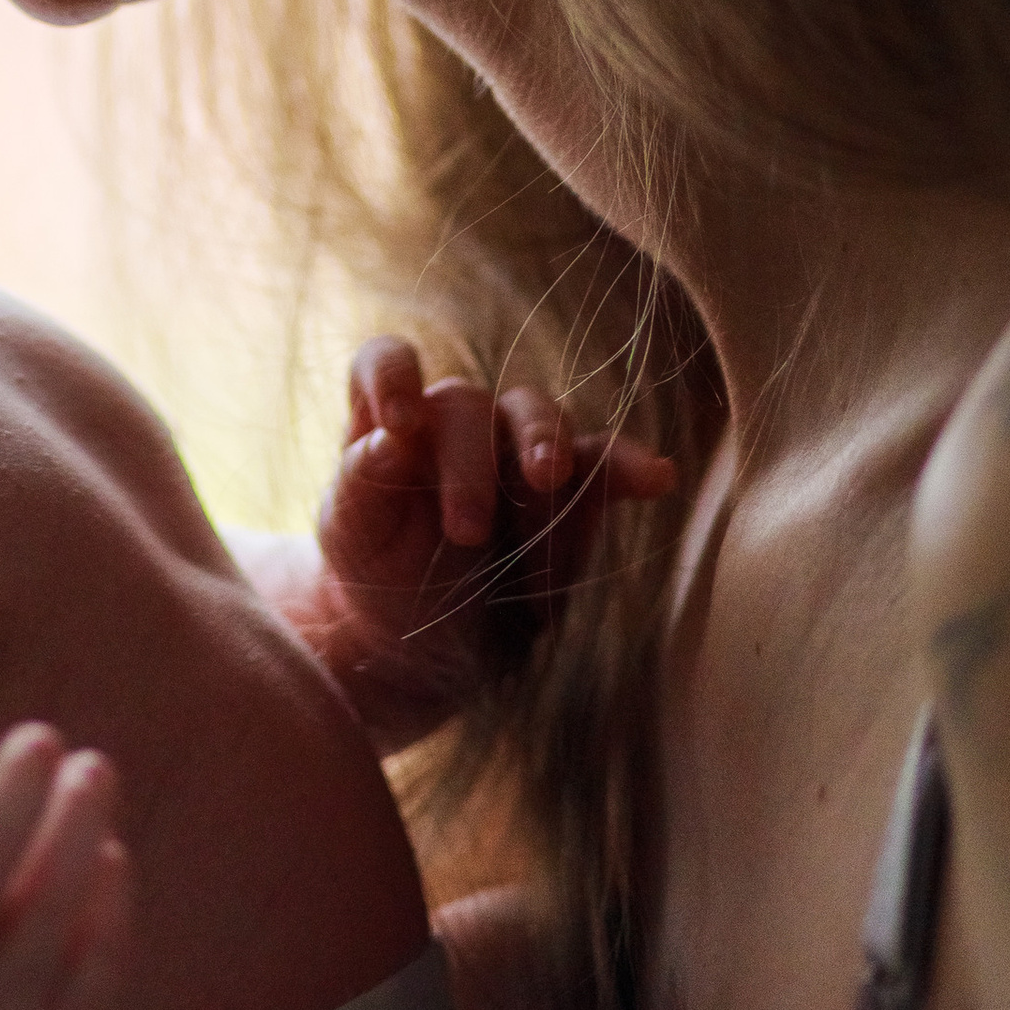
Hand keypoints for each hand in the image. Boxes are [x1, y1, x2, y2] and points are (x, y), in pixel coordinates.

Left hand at [301, 340, 675, 752]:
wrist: (428, 646)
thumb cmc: (376, 577)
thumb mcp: (353, 540)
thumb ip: (361, 488)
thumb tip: (385, 442)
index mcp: (393, 422)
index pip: (388, 362)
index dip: (393, 377)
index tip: (399, 422)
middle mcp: (457, 423)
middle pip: (469, 403)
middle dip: (469, 464)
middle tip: (465, 532)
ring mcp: (517, 452)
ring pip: (538, 420)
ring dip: (543, 447)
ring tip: (549, 480)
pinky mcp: (572, 493)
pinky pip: (602, 464)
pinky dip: (628, 465)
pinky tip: (656, 476)